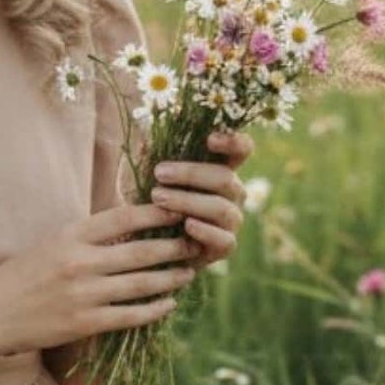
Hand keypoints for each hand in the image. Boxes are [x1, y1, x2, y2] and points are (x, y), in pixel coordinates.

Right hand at [0, 201, 200, 357]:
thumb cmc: (22, 275)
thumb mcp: (52, 242)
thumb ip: (87, 235)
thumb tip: (129, 221)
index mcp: (71, 236)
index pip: (124, 217)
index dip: (157, 213)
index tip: (179, 209)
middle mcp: (80, 262)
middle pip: (142, 251)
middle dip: (175, 246)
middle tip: (197, 242)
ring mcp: (84, 294)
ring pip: (142, 283)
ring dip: (171, 277)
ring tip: (188, 272)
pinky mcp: (85, 323)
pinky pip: (131, 315)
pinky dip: (154, 308)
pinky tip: (168, 303)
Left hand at [147, 127, 254, 265]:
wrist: (142, 243)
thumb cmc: (146, 200)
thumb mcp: (143, 173)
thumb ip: (150, 154)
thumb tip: (146, 137)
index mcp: (220, 169)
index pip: (241, 149)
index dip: (233, 141)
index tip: (209, 139)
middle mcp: (232, 194)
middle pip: (226, 177)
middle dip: (191, 173)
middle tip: (158, 172)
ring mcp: (231, 220)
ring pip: (222, 208)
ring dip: (189, 201)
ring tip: (158, 198)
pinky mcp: (225, 246)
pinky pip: (224, 239)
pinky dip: (206, 231)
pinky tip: (186, 225)